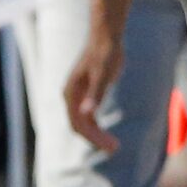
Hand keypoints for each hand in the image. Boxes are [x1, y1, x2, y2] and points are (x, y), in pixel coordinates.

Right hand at [64, 28, 124, 153]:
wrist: (106, 37)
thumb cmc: (104, 54)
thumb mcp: (102, 75)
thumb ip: (95, 94)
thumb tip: (88, 112)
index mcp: (71, 94)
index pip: (77, 124)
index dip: (93, 138)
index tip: (109, 146)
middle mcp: (71, 97)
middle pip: (80, 126)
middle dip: (96, 139)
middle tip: (115, 148)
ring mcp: (78, 97)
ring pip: (84, 123)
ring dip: (97, 136)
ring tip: (114, 146)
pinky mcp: (87, 94)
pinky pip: (89, 117)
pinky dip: (98, 128)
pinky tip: (109, 135)